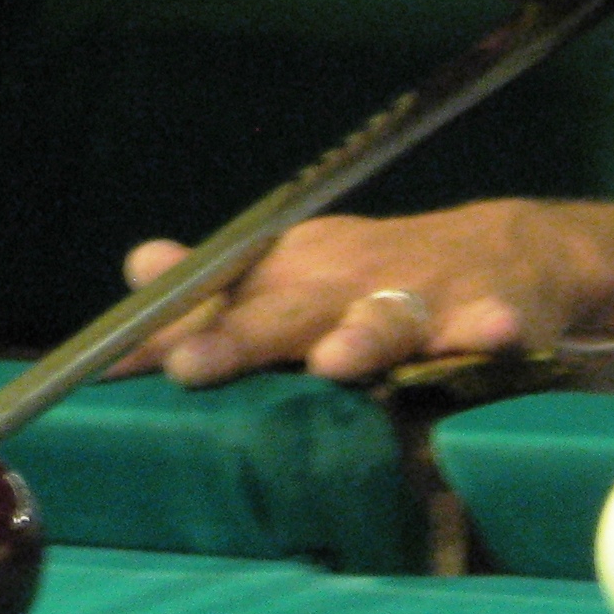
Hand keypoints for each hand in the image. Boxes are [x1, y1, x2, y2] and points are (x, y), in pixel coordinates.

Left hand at [112, 200, 595, 387]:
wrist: (507, 248)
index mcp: (297, 276)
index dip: (163, 332)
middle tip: (190, 365)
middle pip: (288, 311)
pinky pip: (496, 323)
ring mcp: (423, 298)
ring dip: (363, 336)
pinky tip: (497, 334)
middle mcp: (350, 283)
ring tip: (336, 361)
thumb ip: (219, 290)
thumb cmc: (379, 277)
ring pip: (388, 318)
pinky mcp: (496, 311)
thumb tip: (139, 268)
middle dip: (240, 337)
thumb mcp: (298, 274)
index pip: (219, 303)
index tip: (105, 363)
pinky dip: (495, 328)